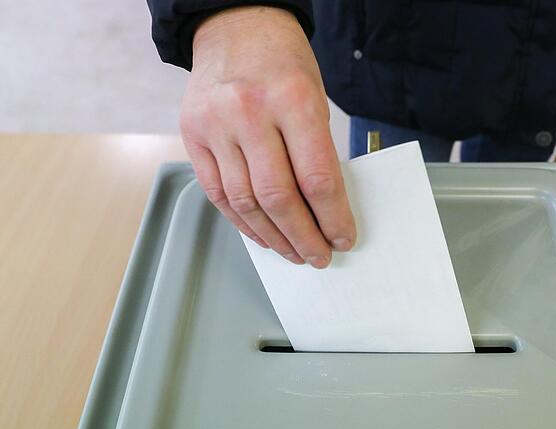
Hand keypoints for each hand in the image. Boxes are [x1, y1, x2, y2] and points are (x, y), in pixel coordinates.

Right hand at [180, 6, 355, 268]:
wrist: (235, 26)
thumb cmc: (283, 62)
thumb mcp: (315, 96)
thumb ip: (316, 149)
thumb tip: (324, 208)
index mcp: (292, 100)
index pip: (317, 177)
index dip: (333, 217)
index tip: (343, 237)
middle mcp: (250, 113)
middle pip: (278, 197)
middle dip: (303, 236)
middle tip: (318, 255)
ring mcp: (215, 126)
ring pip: (245, 202)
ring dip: (273, 237)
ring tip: (293, 252)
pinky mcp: (192, 135)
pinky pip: (218, 192)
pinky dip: (241, 221)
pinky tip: (261, 234)